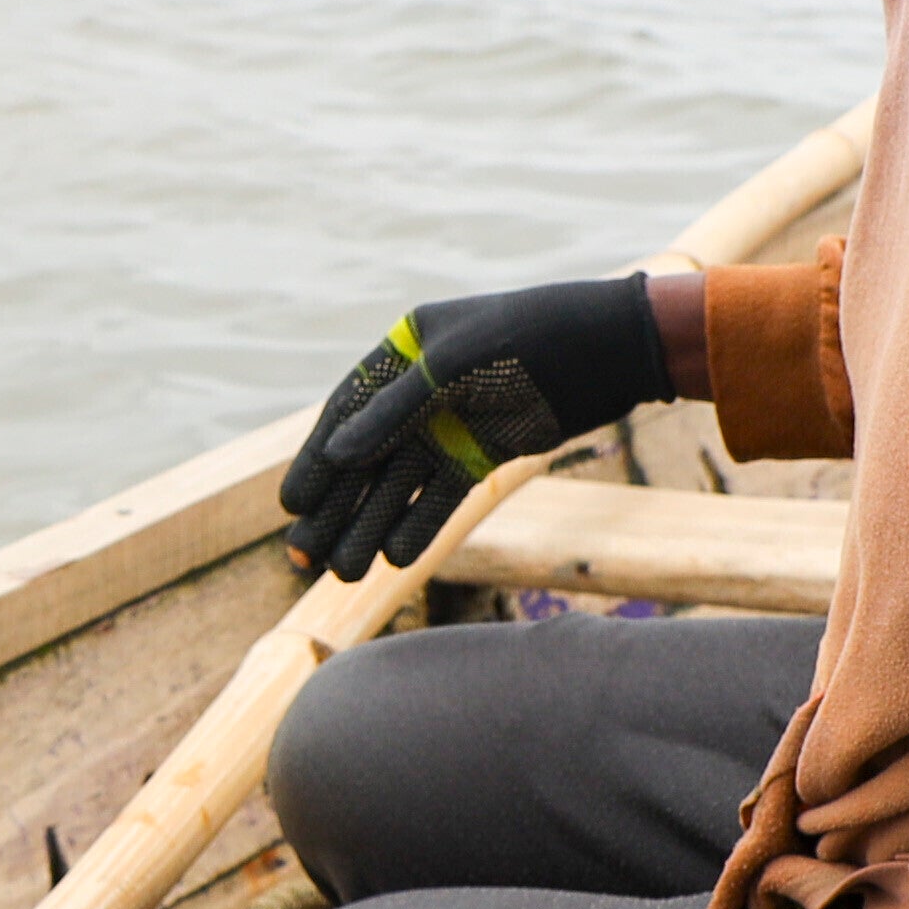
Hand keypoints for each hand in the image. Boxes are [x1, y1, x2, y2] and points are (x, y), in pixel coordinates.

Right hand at [276, 276, 669, 576]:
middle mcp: (422, 388)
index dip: (318, 460)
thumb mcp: (457, 365)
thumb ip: (396, 410)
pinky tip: (396, 558)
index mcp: (406, 349)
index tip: (292, 506)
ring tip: (345, 572)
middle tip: (305, 556)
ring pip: (401, 483)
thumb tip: (338, 455)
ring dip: (371, 525)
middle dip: (337, 506)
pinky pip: (442, 495)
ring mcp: (454, 422)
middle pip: (368, 455)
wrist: (615, 349)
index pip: (348, 411)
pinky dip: (420, 525)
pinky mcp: (485, 452)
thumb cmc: (532, 336)